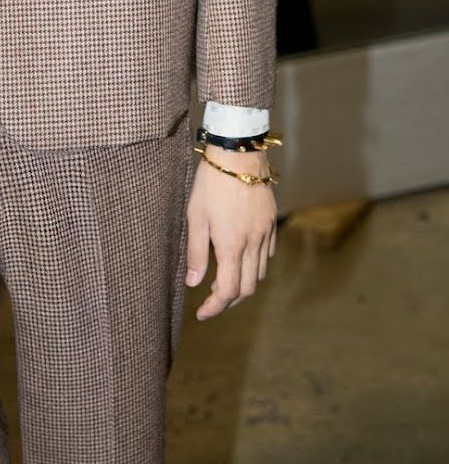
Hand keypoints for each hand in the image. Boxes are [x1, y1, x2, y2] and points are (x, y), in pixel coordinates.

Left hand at [185, 146, 277, 319]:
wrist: (238, 151)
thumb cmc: (211, 182)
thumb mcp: (195, 216)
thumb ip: (195, 252)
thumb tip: (192, 283)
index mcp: (231, 245)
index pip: (228, 291)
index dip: (215, 307)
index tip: (201, 313)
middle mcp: (253, 243)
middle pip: (248, 288)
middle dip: (229, 300)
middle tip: (211, 300)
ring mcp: (265, 232)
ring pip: (260, 272)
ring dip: (243, 283)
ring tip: (224, 279)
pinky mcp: (271, 221)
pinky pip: (268, 253)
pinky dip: (255, 264)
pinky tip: (241, 256)